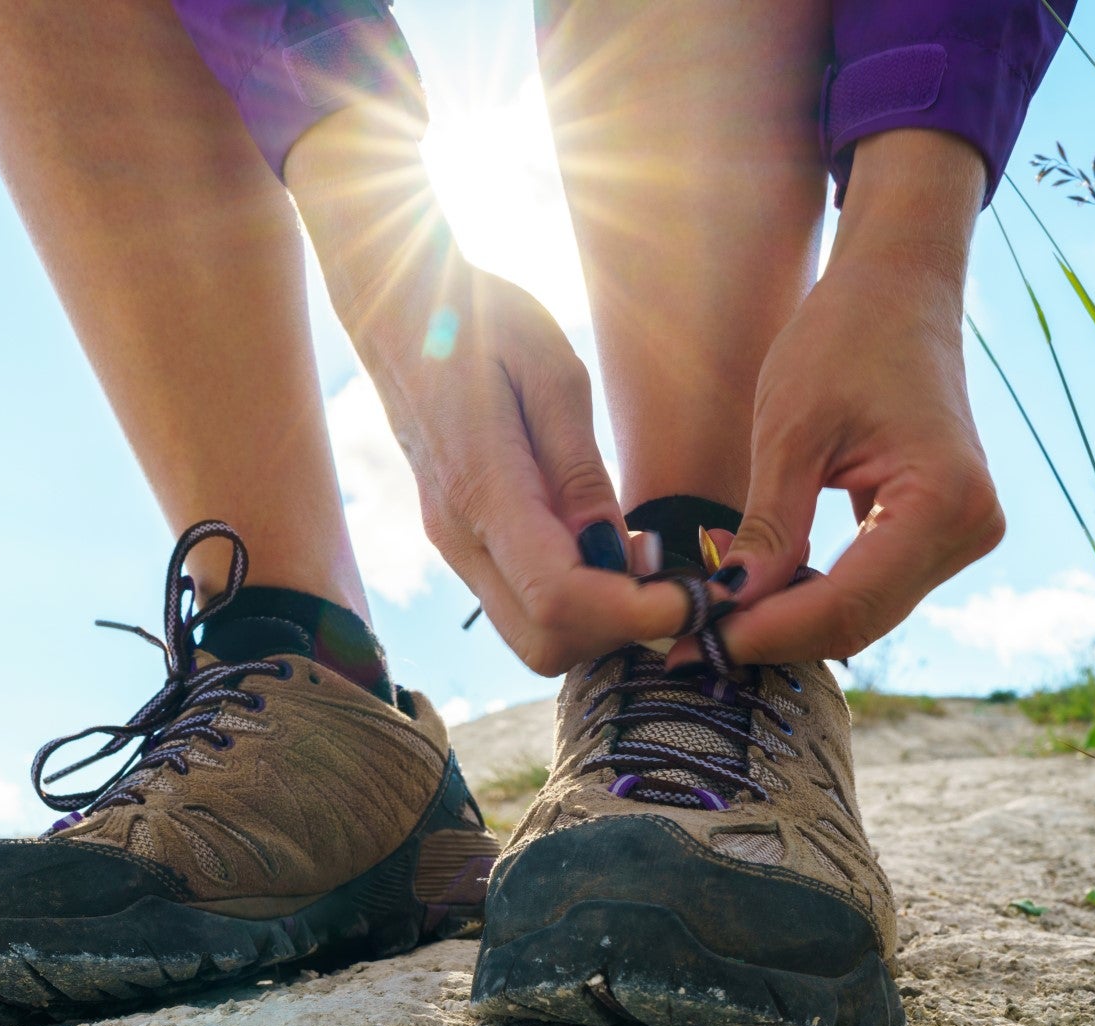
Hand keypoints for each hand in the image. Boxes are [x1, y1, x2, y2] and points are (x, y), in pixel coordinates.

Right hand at [288, 109, 686, 673]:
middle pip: (546, 644)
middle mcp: (460, 536)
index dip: (636, 615)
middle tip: (670, 579)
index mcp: (483, 490)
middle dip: (620, 631)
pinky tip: (605, 551)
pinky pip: (521, 606)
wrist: (399, 311)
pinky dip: (574, 603)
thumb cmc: (480, 320)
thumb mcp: (551, 369)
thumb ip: (581, 468)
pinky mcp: (461, 544)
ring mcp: (454, 546)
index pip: (561, 600)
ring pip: (531, 637)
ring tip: (641, 561)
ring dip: (598, 622)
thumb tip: (614, 550)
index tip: (695, 593)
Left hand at [688, 130, 1005, 667]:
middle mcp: (971, 529)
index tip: (695, 643)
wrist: (898, 288)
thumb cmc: (843, 337)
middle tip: (687, 648)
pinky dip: (812, 596)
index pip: (848, 604)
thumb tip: (732, 607)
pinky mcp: (939, 529)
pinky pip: (871, 585)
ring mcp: (963, 533)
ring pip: (865, 612)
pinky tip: (751, 597)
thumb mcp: (790, 430)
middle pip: (859, 620)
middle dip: (774, 637)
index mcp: (944, 501)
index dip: (769, 633)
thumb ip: (770, 527)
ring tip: (708, 625)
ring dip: (789, 623)